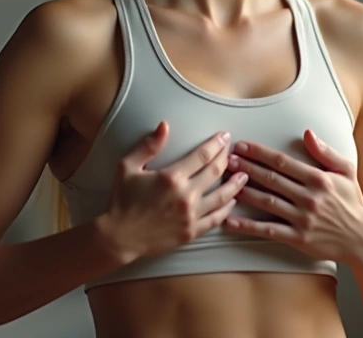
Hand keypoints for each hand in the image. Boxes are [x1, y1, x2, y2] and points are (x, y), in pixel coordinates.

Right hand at [100, 121, 247, 260]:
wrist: (119, 236)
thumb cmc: (121, 200)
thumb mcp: (128, 167)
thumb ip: (148, 146)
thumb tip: (164, 126)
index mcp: (171, 177)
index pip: (202, 156)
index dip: (216, 144)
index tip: (225, 137)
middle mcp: (185, 196)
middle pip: (215, 172)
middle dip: (227, 158)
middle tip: (234, 151)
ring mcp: (190, 216)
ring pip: (222, 196)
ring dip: (235, 184)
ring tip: (244, 175)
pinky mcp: (191, 232)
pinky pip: (215, 219)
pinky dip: (226, 209)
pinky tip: (232, 201)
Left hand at [224, 129, 362, 266]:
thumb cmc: (352, 202)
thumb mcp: (346, 172)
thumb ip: (326, 152)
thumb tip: (307, 133)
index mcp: (319, 178)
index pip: (282, 162)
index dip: (259, 153)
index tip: (242, 145)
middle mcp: (309, 197)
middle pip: (271, 179)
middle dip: (246, 168)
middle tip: (226, 160)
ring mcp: (303, 218)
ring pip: (267, 202)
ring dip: (244, 191)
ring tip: (225, 183)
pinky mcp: (298, 238)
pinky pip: (269, 230)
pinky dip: (248, 226)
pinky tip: (230, 220)